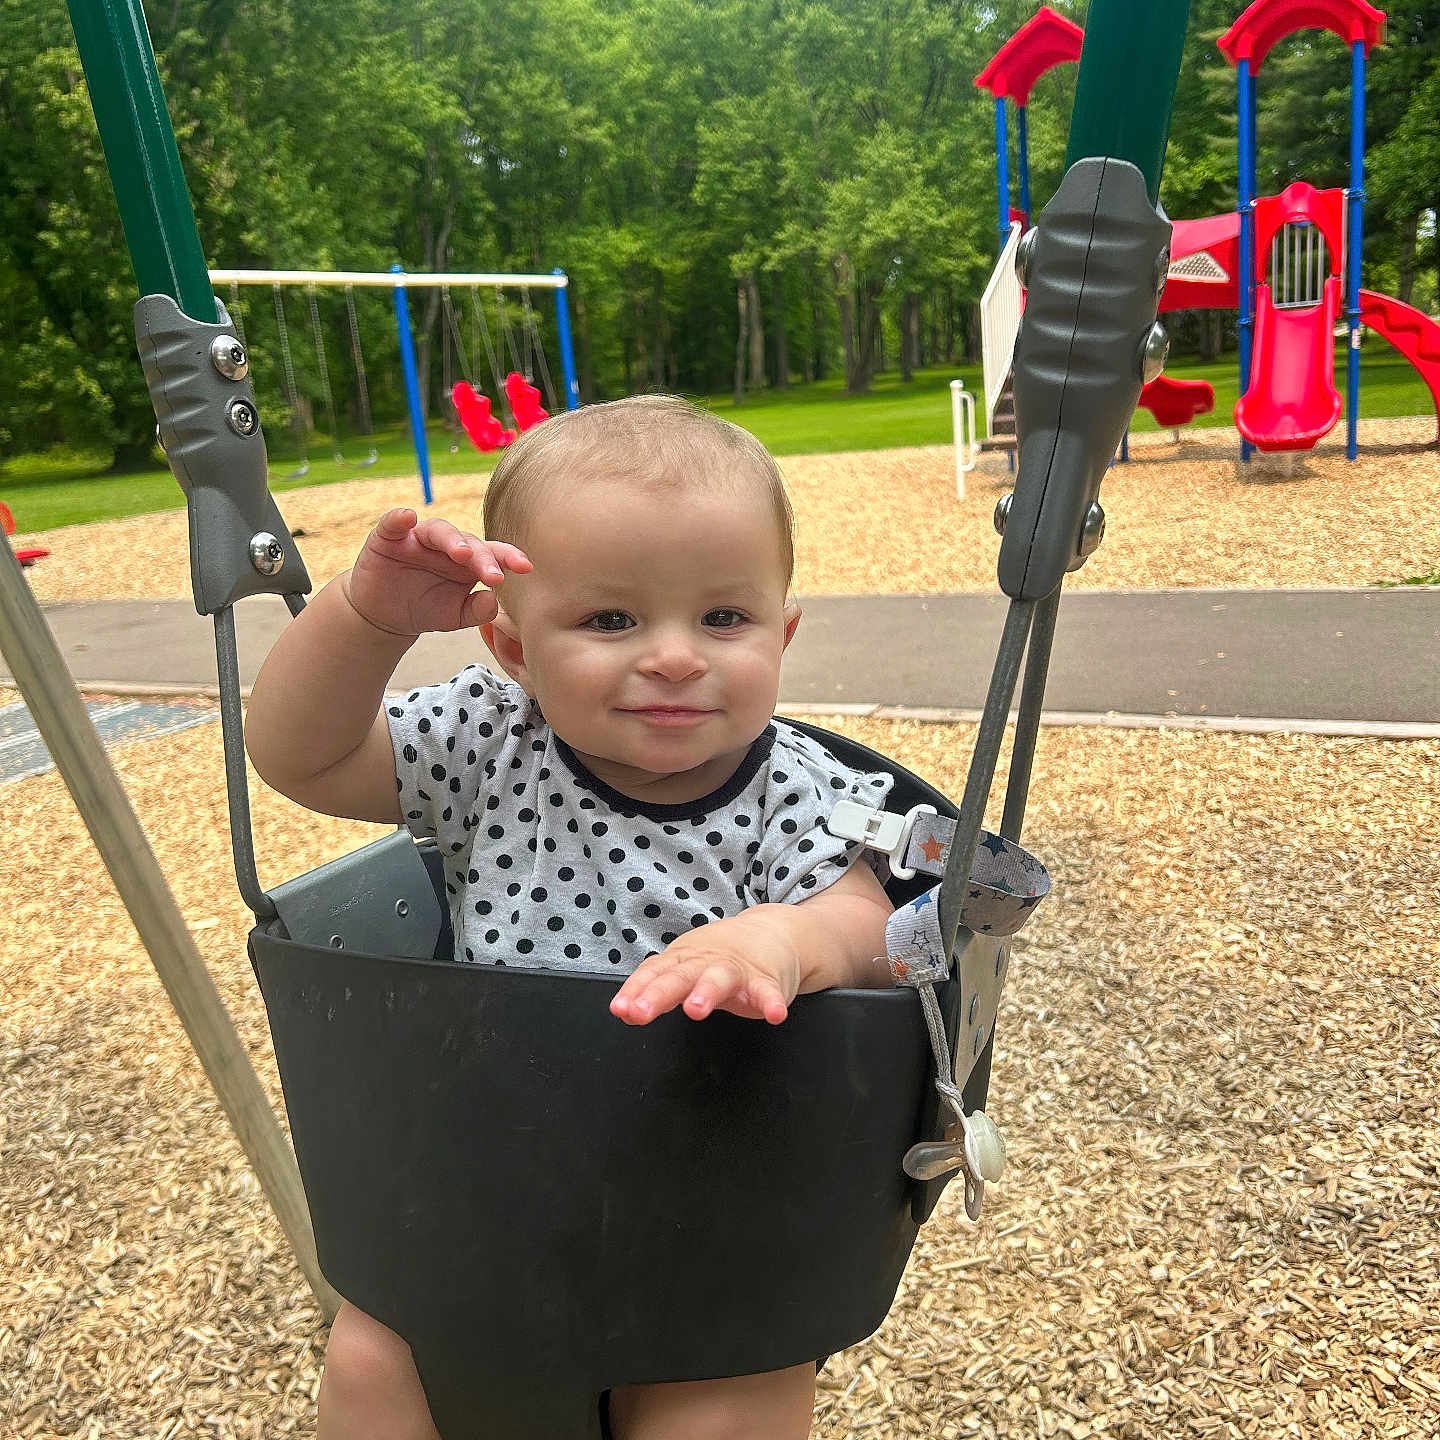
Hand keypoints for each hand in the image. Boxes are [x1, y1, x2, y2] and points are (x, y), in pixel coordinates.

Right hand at [344, 508, 530, 637]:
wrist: (384, 616)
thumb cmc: (425, 609)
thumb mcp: (454, 616)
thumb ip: (476, 611)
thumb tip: (492, 601)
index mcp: (468, 561)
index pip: (493, 553)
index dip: (509, 557)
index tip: (525, 567)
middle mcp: (446, 544)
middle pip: (470, 542)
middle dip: (484, 558)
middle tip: (493, 576)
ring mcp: (418, 538)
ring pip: (439, 530)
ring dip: (452, 539)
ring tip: (462, 554)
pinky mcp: (388, 537)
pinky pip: (393, 523)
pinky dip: (399, 518)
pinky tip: (407, 517)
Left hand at [609, 908, 803, 1026]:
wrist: (770, 932)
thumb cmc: (719, 956)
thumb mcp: (684, 967)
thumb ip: (656, 989)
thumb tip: (625, 1011)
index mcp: (683, 959)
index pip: (654, 972)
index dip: (636, 990)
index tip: (621, 1009)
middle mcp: (705, 962)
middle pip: (680, 976)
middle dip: (659, 993)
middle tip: (641, 1011)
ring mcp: (736, 970)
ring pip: (719, 979)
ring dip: (706, 992)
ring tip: (696, 1009)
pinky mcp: (765, 981)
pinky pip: (768, 992)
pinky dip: (772, 1002)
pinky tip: (774, 1015)